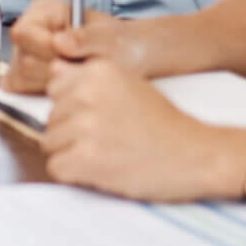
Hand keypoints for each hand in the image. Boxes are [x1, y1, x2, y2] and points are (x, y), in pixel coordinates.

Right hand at [2, 0, 132, 93]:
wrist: (131, 59)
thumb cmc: (121, 44)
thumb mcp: (110, 39)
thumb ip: (85, 39)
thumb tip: (57, 42)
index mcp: (45, 11)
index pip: (23, 33)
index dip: (43, 49)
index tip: (70, 57)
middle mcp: (30, 31)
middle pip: (22, 59)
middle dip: (53, 69)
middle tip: (82, 68)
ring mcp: (26, 54)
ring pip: (22, 76)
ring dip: (52, 81)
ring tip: (78, 74)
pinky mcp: (27, 75)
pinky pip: (23, 88)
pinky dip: (46, 92)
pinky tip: (67, 84)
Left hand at [41, 58, 245, 200]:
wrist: (196, 155)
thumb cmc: (164, 124)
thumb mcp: (129, 85)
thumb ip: (88, 79)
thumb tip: (52, 71)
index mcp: (97, 71)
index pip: (55, 89)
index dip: (73, 108)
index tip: (98, 118)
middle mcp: (87, 93)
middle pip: (50, 119)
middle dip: (71, 133)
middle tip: (107, 140)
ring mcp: (85, 126)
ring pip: (49, 144)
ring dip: (72, 154)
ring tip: (107, 154)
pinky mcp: (86, 158)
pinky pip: (56, 168)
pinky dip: (74, 174)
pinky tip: (100, 169)